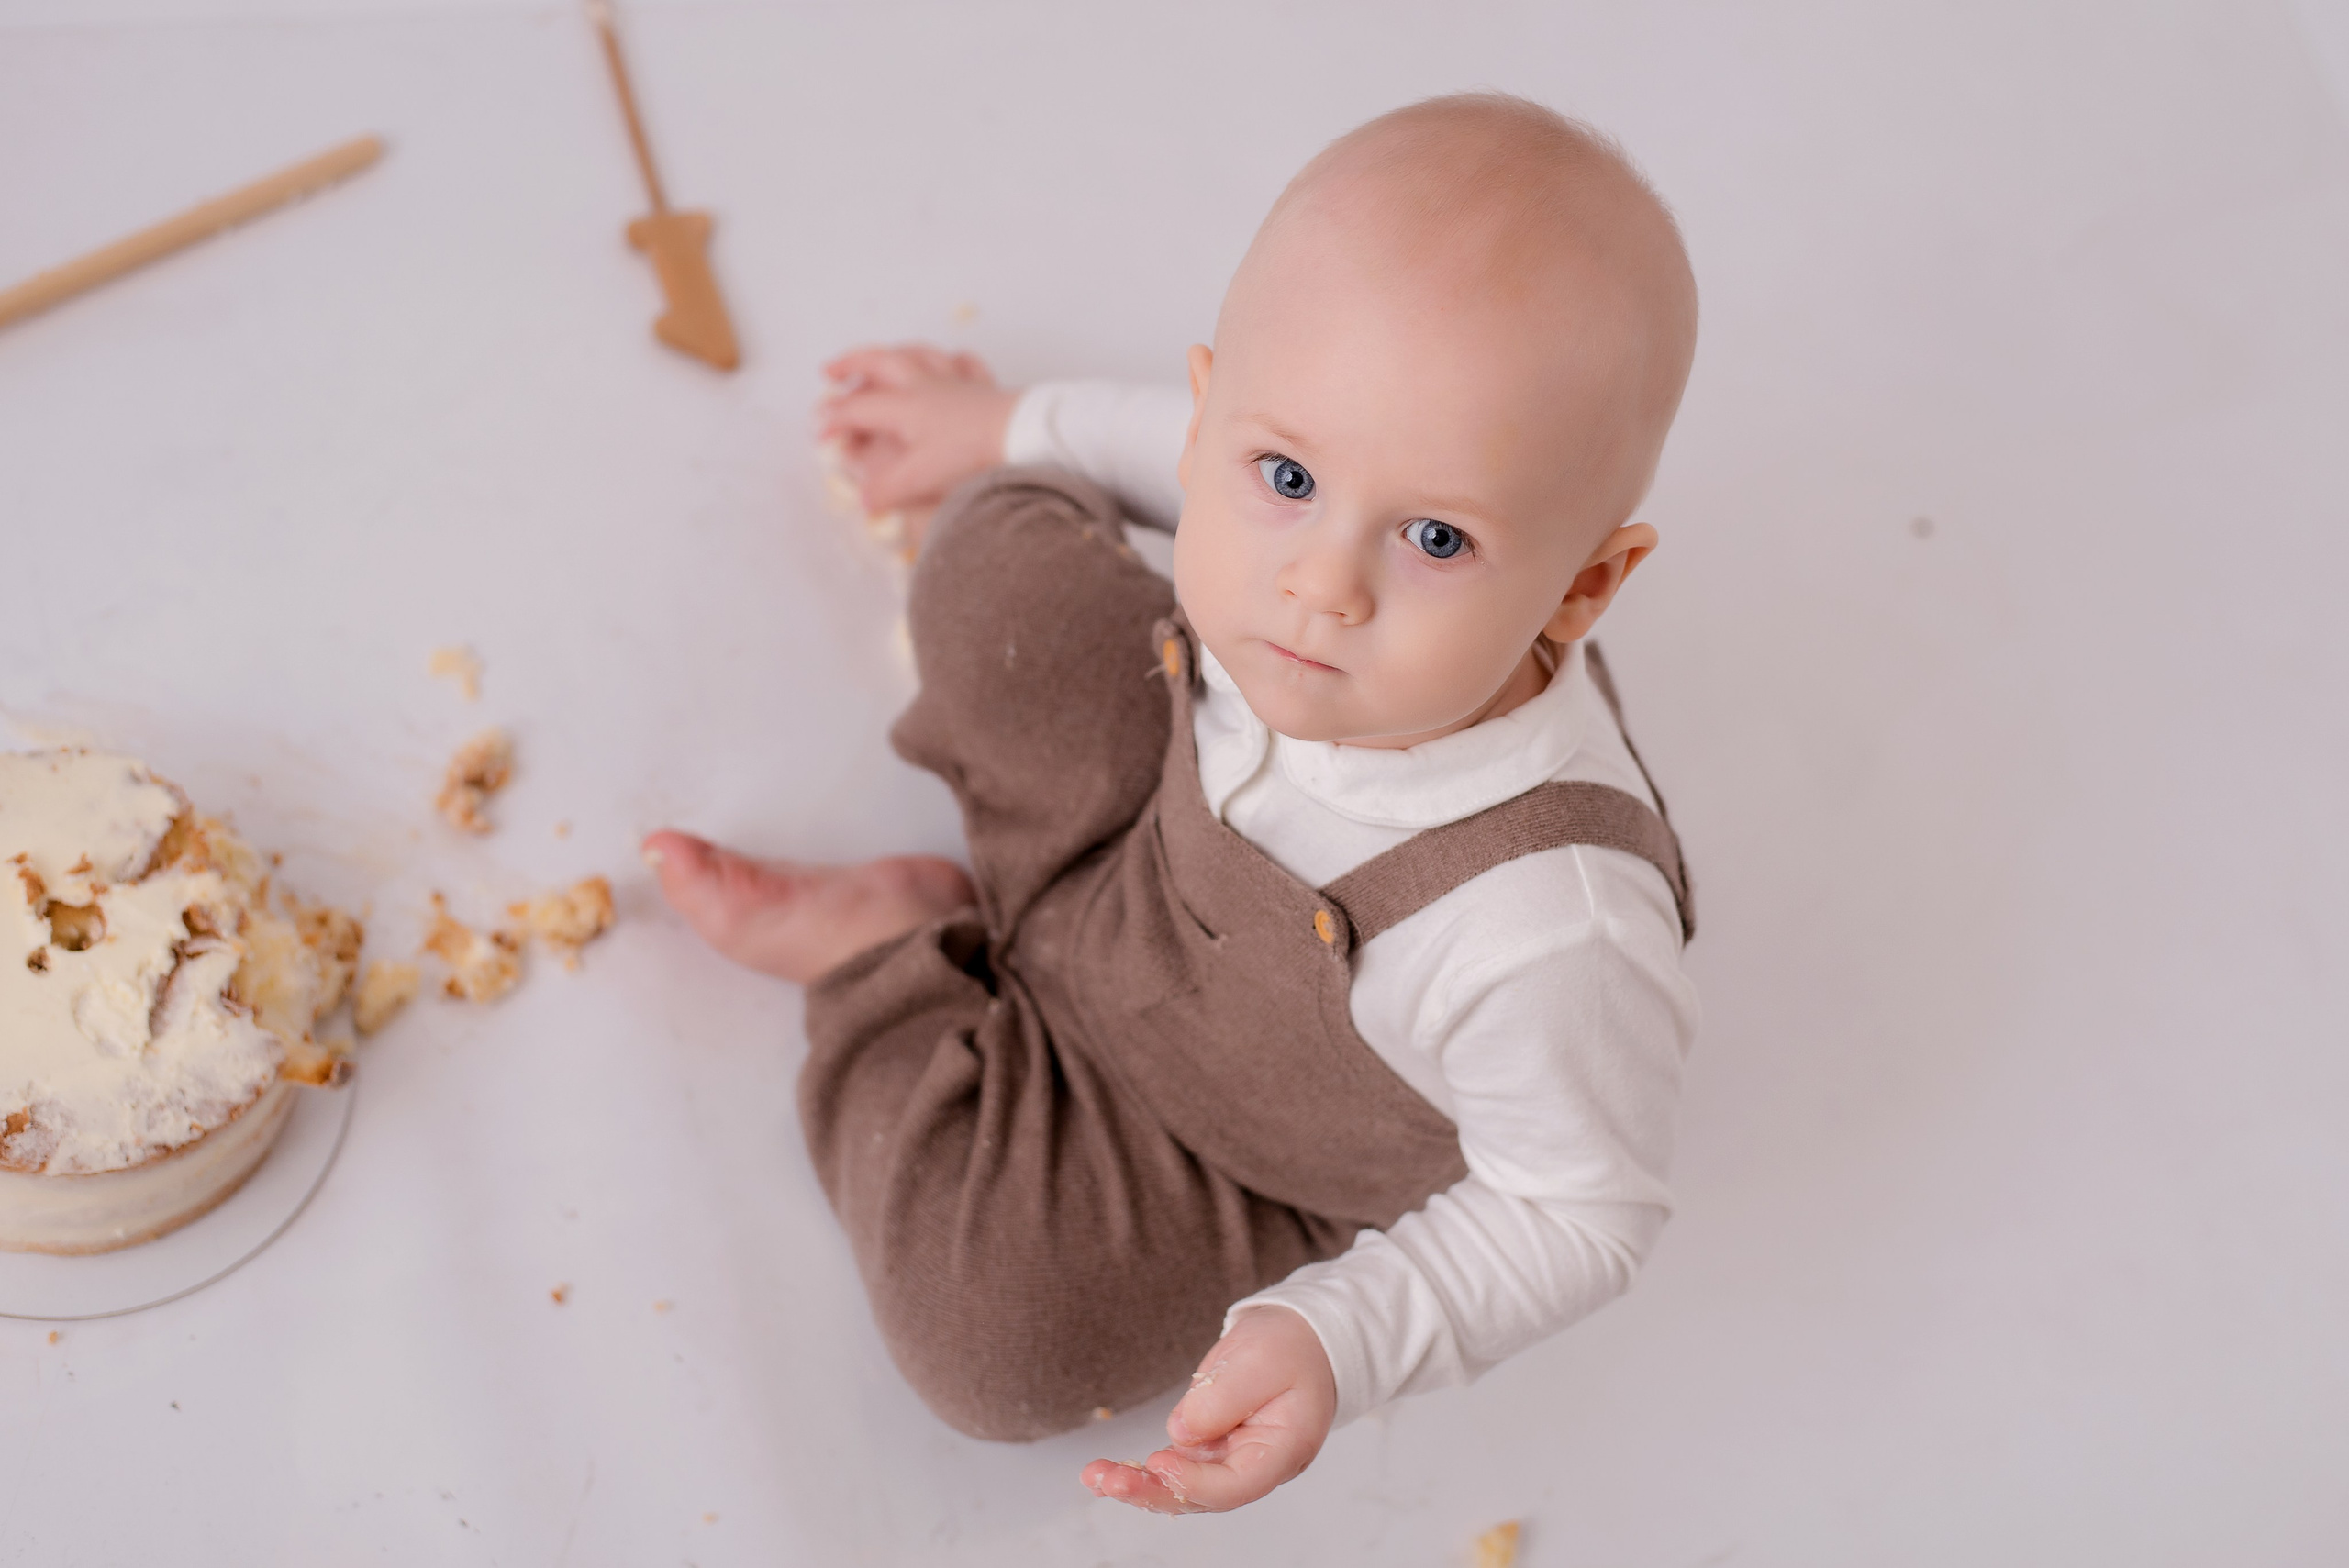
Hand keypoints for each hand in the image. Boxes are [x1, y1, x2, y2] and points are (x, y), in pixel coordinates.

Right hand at [816, 343, 1017, 516]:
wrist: (1025, 434)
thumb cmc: (974, 452)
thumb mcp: (924, 476)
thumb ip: (889, 488)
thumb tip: (865, 501)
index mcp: (905, 405)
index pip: (858, 407)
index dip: (834, 419)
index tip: (818, 432)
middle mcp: (925, 384)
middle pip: (878, 362)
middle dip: (849, 365)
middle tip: (829, 372)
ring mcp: (955, 381)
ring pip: (915, 353)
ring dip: (891, 353)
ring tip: (878, 357)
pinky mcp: (983, 386)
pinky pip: (963, 362)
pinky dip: (950, 358)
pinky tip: (948, 359)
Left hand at [1080, 1306, 1336, 1514]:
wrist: (1301, 1337)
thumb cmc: (1290, 1347)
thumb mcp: (1261, 1360)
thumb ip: (1222, 1399)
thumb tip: (1180, 1433)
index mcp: (1282, 1450)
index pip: (1236, 1485)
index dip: (1195, 1482)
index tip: (1159, 1462)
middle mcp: (1255, 1466)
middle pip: (1202, 1495)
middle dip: (1153, 1491)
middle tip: (1108, 1480)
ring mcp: (1231, 1460)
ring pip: (1183, 1486)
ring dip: (1139, 1484)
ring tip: (1095, 1475)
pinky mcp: (1211, 1448)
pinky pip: (1175, 1467)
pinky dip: (1143, 1471)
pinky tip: (1108, 1471)